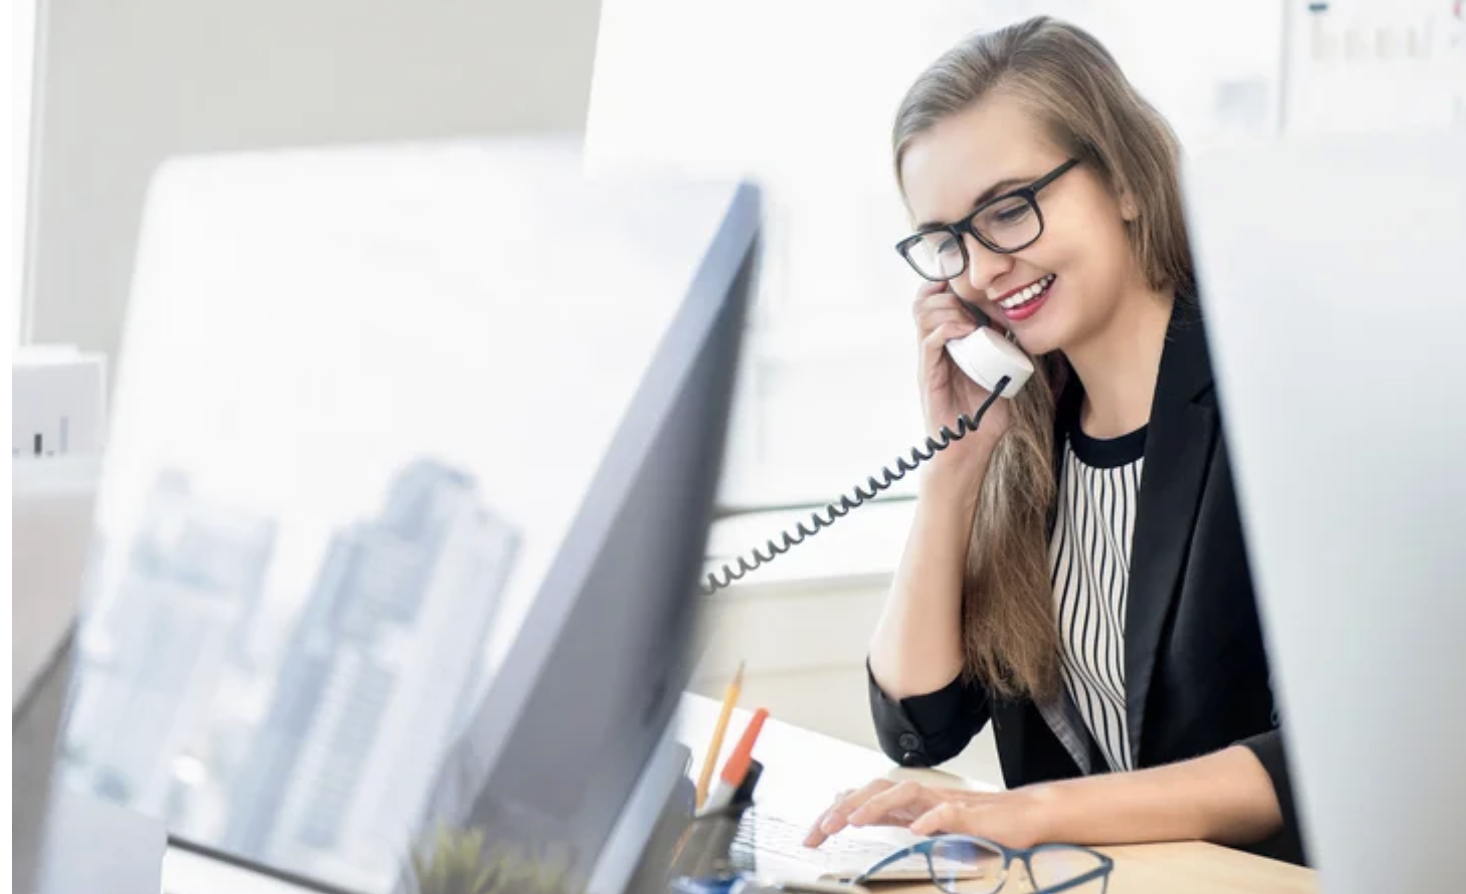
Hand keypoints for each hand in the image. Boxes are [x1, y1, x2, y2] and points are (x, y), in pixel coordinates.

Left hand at [804, 778, 1049, 850]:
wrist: (1024, 814)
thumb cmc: (976, 819)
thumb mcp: (923, 819)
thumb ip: (892, 815)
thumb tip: (855, 813)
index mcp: (909, 800)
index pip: (864, 799)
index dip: (834, 813)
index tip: (811, 835)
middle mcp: (922, 796)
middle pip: (876, 790)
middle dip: (844, 807)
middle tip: (820, 830)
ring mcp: (945, 802)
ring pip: (904, 793)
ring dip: (876, 806)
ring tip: (855, 821)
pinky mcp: (970, 814)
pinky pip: (947, 812)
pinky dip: (930, 818)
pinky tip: (916, 829)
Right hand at [912, 283, 1012, 481]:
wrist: (969, 449)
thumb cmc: (985, 417)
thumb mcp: (1003, 375)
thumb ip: (1007, 351)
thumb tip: (1025, 328)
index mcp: (948, 344)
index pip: (935, 301)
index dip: (948, 284)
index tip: (971, 281)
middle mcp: (933, 348)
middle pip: (926, 300)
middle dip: (950, 291)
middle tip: (975, 302)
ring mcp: (929, 360)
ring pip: (924, 314)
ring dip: (950, 307)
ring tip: (973, 319)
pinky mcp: (928, 375)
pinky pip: (929, 340)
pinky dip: (948, 328)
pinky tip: (968, 331)